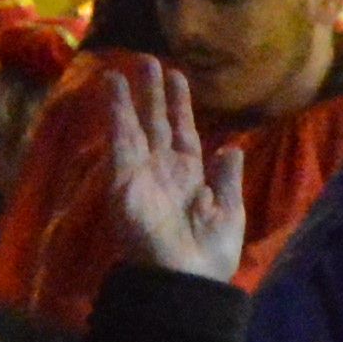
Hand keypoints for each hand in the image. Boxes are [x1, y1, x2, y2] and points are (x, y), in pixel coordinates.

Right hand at [90, 54, 242, 284]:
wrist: (186, 282)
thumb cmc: (210, 254)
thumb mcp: (228, 213)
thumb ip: (226, 179)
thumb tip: (230, 147)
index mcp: (190, 176)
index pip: (183, 131)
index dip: (179, 104)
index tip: (176, 76)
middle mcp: (163, 170)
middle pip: (156, 123)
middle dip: (152, 93)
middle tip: (147, 59)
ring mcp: (141, 174)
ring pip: (134, 127)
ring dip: (128, 98)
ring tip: (122, 68)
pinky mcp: (124, 181)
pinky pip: (120, 142)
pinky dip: (115, 115)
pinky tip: (111, 91)